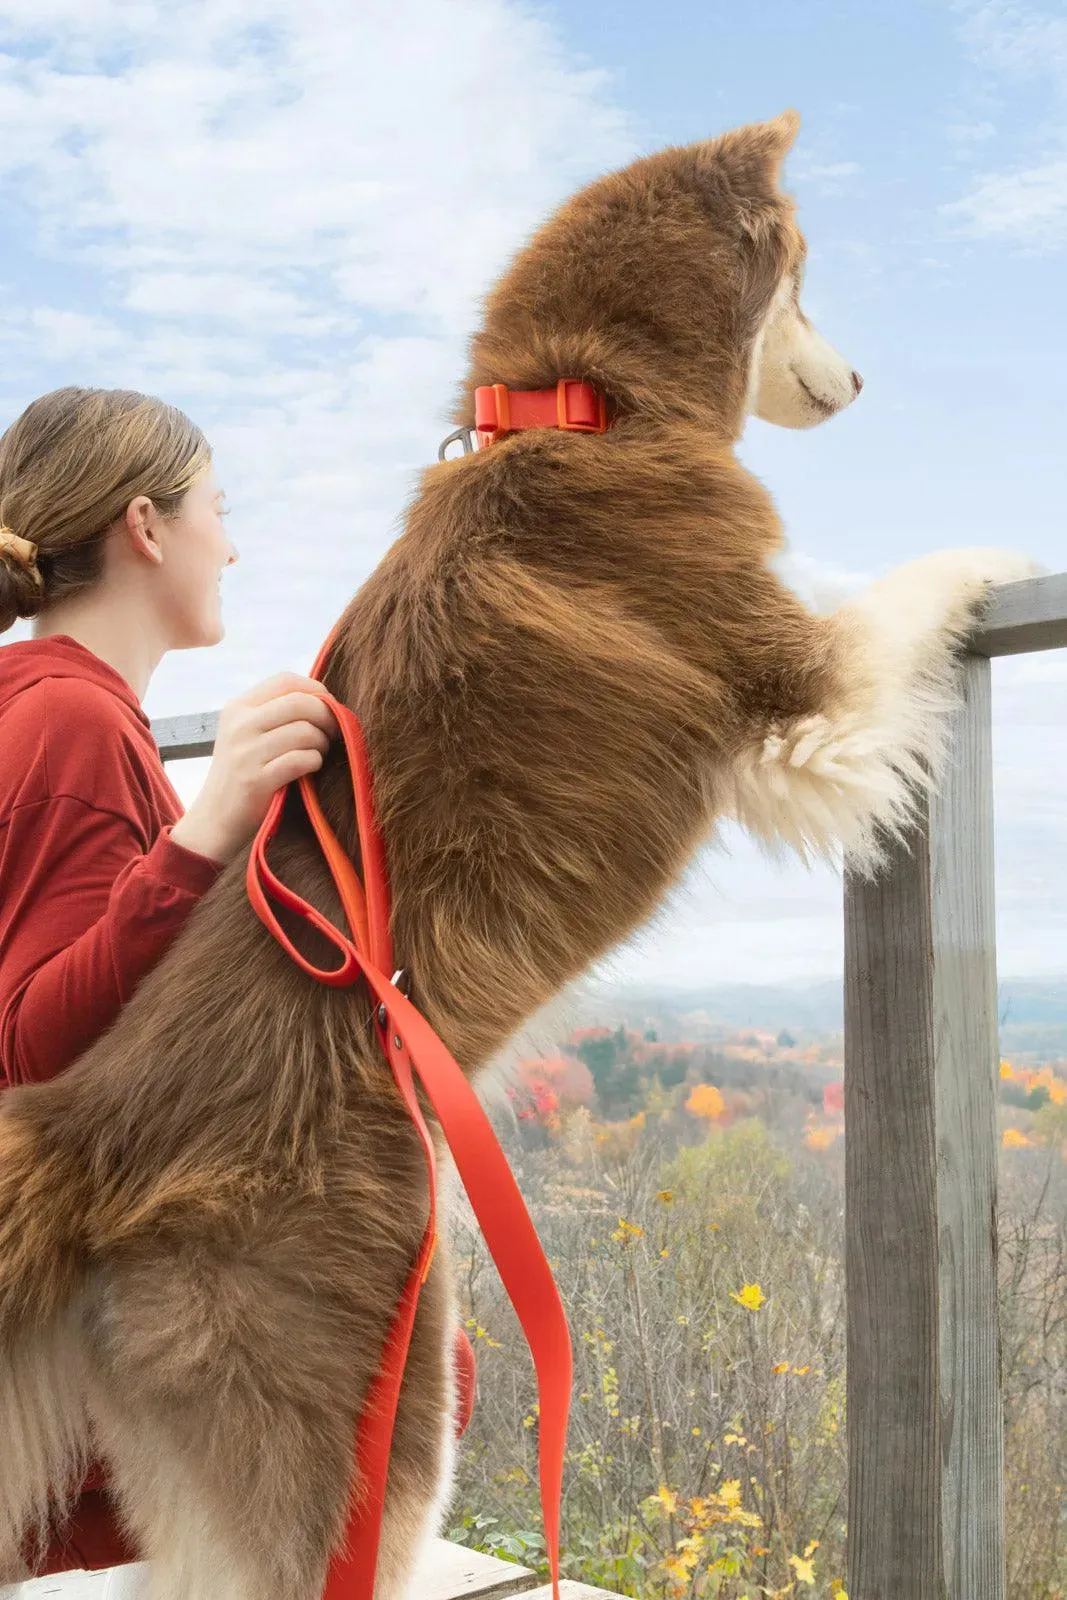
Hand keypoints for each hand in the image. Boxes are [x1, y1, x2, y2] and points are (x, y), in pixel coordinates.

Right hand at [170, 673, 338, 864]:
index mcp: (238, 707)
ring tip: (319, 753)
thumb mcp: (246, 734)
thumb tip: (325, 698)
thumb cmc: (242, 773)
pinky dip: (315, 762)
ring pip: (305, 731)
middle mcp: (239, 725)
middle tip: (333, 733)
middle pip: (300, 703)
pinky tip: (311, 769)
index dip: (316, 690)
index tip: (328, 707)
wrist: (215, 818)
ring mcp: (245, 753)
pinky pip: (301, 759)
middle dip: (327, 716)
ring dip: (322, 743)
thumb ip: (275, 713)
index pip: (286, 681)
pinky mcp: (255, 780)